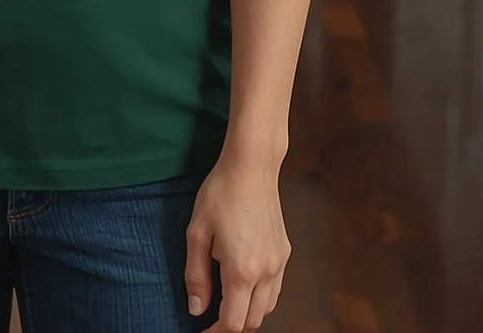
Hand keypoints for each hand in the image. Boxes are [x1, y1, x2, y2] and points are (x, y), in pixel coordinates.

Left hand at [184, 149, 289, 330]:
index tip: (202, 331)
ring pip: (269, 308)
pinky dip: (261, 298)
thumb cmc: (220, 194)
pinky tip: (244, 286)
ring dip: (248, 314)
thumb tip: (197, 309)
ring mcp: (279, 262)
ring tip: (226, 305)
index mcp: (242, 270)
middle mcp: (266, 272)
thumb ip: (196, 276)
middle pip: (254, 321)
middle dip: (232, 327)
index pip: (234, 322)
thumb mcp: (196, 234)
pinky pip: (276, 289)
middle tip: (211, 322)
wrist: (252, 166)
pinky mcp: (285, 252)